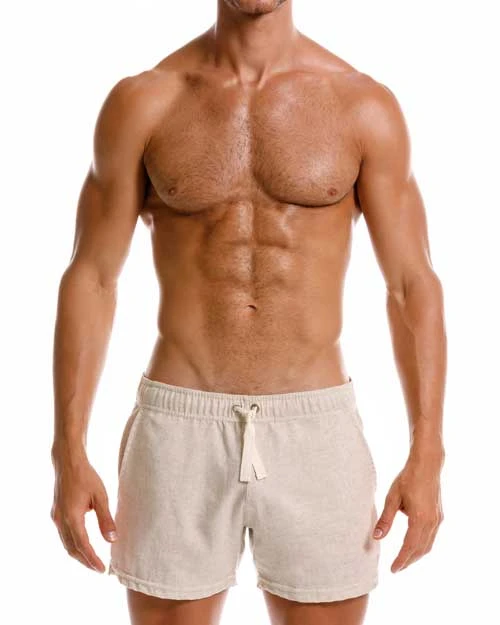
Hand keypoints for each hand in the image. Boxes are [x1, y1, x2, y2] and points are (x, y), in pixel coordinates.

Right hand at [50, 451, 116, 571]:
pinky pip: (64, 535)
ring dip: (78, 554)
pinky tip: (82, 544)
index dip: (92, 559)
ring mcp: (56, 517)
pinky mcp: (56, 513)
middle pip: (71, 549)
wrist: (68, 462)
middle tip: (98, 568)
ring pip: (66, 543)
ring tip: (92, 560)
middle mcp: (61, 520)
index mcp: (72, 517)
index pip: (83, 545)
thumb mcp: (101, 496)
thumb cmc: (86, 477)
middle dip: (85, 561)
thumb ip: (106, 519)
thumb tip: (112, 540)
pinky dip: (73, 543)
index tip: (102, 570)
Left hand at [372, 452, 443, 571]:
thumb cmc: (407, 478)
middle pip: (421, 549)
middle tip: (396, 568)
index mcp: (420, 519)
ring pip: (428, 545)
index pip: (410, 546)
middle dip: (409, 560)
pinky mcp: (439, 515)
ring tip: (403, 560)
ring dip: (416, 554)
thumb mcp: (392, 498)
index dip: (401, 559)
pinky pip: (431, 537)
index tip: (393, 570)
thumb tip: (377, 537)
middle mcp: (432, 522)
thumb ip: (386, 519)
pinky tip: (413, 545)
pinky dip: (422, 545)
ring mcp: (438, 519)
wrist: (427, 464)